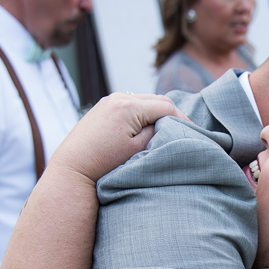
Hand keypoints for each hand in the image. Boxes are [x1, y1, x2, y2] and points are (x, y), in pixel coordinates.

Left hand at [48, 93, 188, 183]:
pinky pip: (130, 105)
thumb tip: (168, 123)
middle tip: (186, 131)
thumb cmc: (106, 165)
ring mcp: (109, 100)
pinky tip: (148, 128)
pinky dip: (143, 113)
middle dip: (173, 114)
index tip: (195, 134)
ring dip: (157, 113)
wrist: (73, 170)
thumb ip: (157, 132)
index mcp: (129, 107)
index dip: (184, 120)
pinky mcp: (103, 107)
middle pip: (156, 100)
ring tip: (168, 130)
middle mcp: (119, 97)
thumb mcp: (138, 150)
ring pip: (144, 101)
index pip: (167, 107)